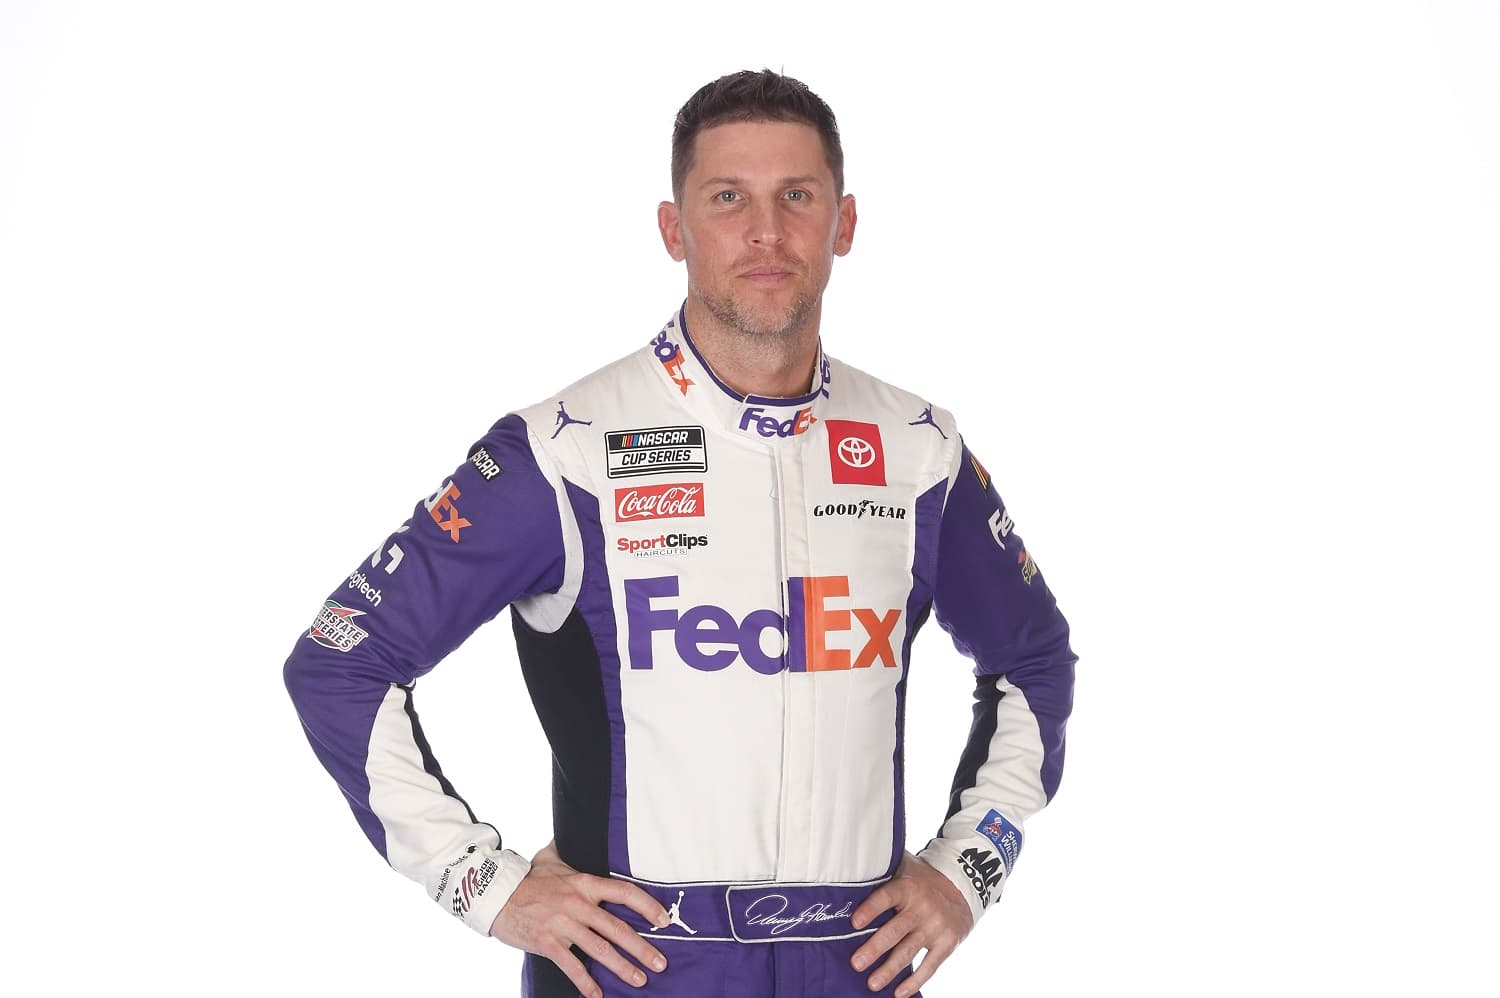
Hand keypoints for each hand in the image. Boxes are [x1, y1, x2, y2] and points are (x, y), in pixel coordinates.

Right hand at [489, 841, 670, 997]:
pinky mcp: (547, 943)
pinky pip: (571, 966)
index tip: (663, 920)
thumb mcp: (550, 858)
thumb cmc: (527, 878)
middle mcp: (578, 904)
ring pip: (600, 949)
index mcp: (584, 883)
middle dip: (642, 947)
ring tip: (639, 980)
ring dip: (622, 967)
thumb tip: (572, 830)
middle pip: (617, 928)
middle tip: (660, 963)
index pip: (624, 892)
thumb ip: (567, 850)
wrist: (495, 895)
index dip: (647, 906)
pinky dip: (585, 983)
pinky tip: (597, 995)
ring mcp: (563, 925)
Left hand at [849, 851, 972, 997]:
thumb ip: (884, 867)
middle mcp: (921, 907)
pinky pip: (930, 966)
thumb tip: (851, 864)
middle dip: (874, 948)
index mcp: (907, 887)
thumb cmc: (922, 879)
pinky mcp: (947, 943)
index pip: (886, 897)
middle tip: (856, 963)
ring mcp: (935, 927)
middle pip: (895, 930)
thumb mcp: (907, 866)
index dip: (870, 909)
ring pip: (909, 951)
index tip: (853, 923)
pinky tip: (899, 993)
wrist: (963, 887)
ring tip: (872, 983)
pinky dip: (915, 981)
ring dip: (889, 970)